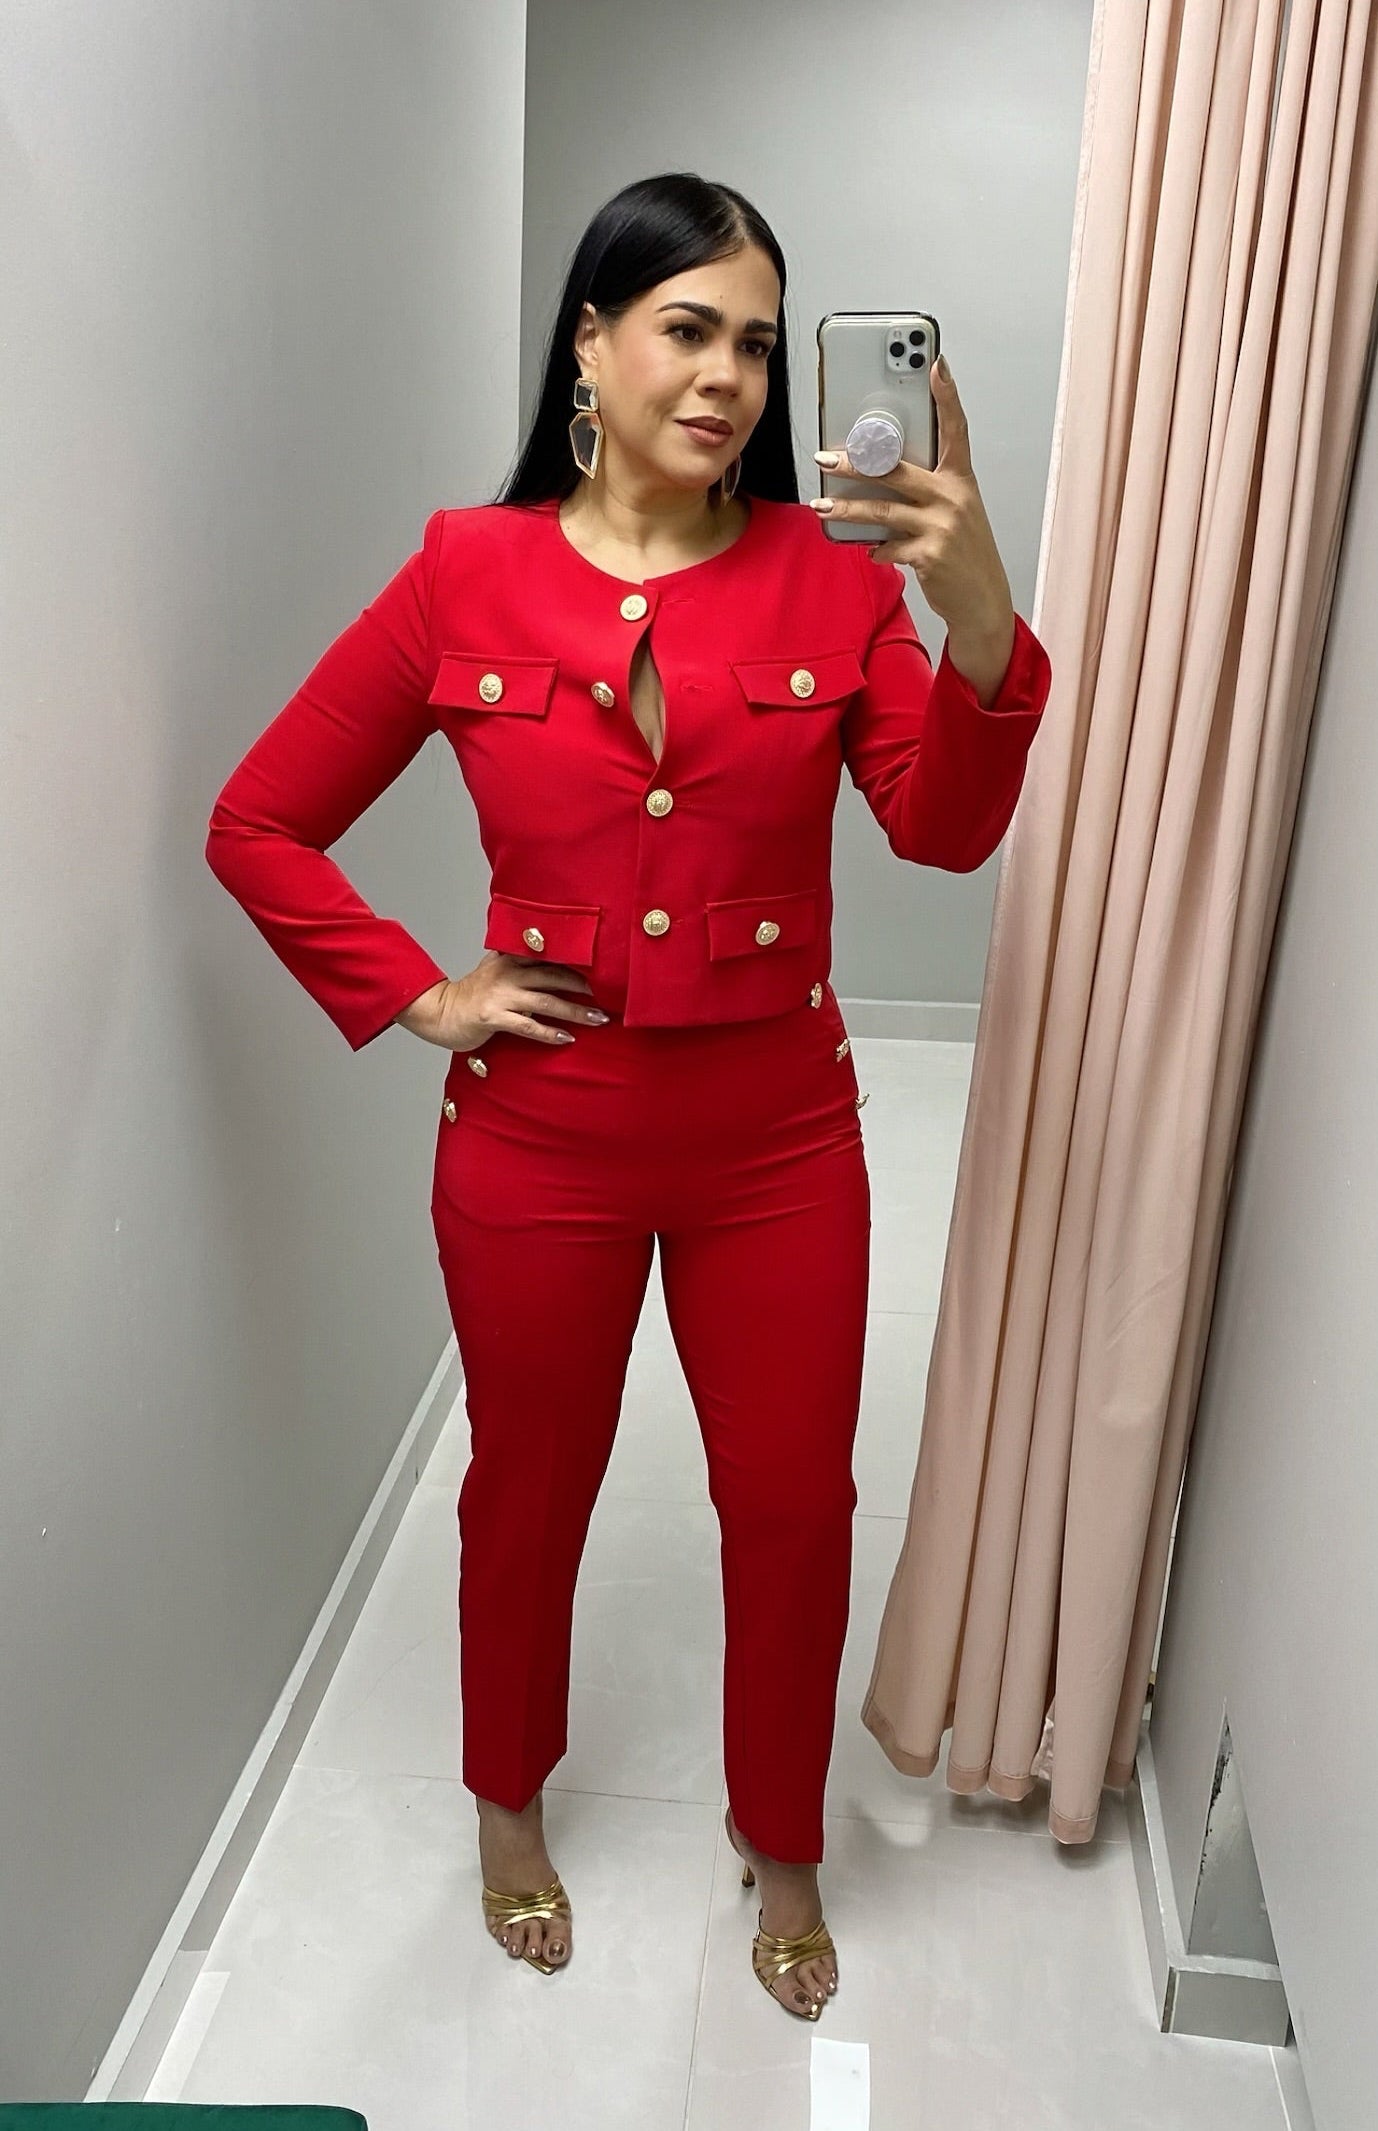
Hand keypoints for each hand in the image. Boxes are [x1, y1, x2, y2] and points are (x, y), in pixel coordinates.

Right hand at [395, 952, 609, 1050]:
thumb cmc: (471, 995)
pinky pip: (527, 1026)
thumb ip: (516, 961)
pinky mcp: (493, 1018)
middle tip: (610, 996)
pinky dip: (549, 1033)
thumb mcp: (493, 969)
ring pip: (546, 1002)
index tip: (603, 971)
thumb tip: (546, 956)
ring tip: (599, 1019)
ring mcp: (500, 996)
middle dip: (585, 987)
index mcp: (510, 959)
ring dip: (576, 1012)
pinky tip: (567, 1038)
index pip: (550, 958)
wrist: (438, 1012)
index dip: (577, 964)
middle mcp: (507, 974)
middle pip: (554, 978)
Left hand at [810, 354, 1014, 643]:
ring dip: (847, 509)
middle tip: (825, 458)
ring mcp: (943, 525)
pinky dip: (875, 549)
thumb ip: (925, 490)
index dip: (947, 395)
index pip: (956, 428)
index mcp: (960, 479)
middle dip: (857, 463)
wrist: (983, 599)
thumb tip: (878, 477)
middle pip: (897, 469)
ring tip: (822, 506)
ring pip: (883, 510)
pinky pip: (889, 546)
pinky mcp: (930, 554)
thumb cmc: (963, 551)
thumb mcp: (954, 512)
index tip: (936, 363)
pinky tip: (868, 550)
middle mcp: (953, 496)